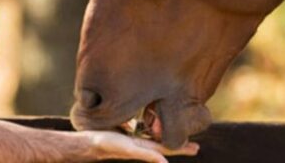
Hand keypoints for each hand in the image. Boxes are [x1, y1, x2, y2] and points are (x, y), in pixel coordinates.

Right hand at [85, 131, 199, 162]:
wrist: (87, 143)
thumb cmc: (107, 145)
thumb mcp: (128, 149)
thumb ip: (147, 156)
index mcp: (143, 148)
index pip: (166, 148)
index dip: (181, 148)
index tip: (196, 148)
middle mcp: (139, 145)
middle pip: (162, 145)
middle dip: (178, 145)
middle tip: (194, 146)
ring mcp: (131, 141)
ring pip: (152, 139)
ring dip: (164, 138)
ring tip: (175, 136)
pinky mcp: (123, 135)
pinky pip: (140, 133)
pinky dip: (148, 132)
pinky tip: (148, 128)